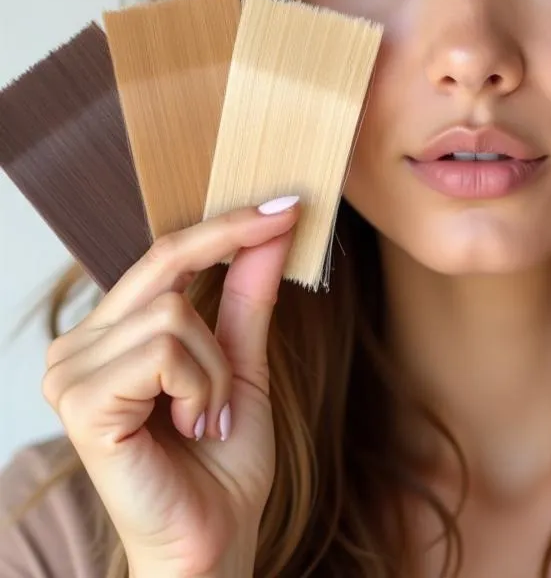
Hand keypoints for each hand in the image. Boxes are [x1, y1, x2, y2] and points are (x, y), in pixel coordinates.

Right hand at [42, 196, 299, 577]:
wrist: (213, 540)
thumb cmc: (221, 461)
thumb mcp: (243, 362)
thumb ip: (247, 296)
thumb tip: (272, 227)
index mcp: (110, 334)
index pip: (165, 253)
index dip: (225, 225)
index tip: (285, 205)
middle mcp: (77, 346)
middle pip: (167, 266)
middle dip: (227, 294)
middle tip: (244, 365)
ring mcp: (70, 373)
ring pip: (176, 313)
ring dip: (217, 370)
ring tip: (207, 418)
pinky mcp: (81, 404)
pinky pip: (166, 352)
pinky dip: (202, 388)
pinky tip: (192, 428)